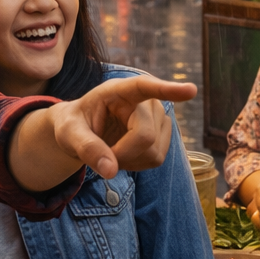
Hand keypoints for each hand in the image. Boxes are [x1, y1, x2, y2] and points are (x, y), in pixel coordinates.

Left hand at [50, 76, 196, 177]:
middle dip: (122, 154)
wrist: (82, 131)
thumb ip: (86, 148)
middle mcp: (145, 100)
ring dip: (129, 161)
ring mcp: (158, 117)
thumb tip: (111, 170)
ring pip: (154, 152)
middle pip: (145, 136)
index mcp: (119, 90)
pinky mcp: (164, 134)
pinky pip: (157, 160)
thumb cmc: (74, 125)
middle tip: (101, 154)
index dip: (168, 90)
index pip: (145, 87)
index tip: (191, 90)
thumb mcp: (68, 134)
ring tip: (112, 150)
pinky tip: (125, 154)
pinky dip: (137, 165)